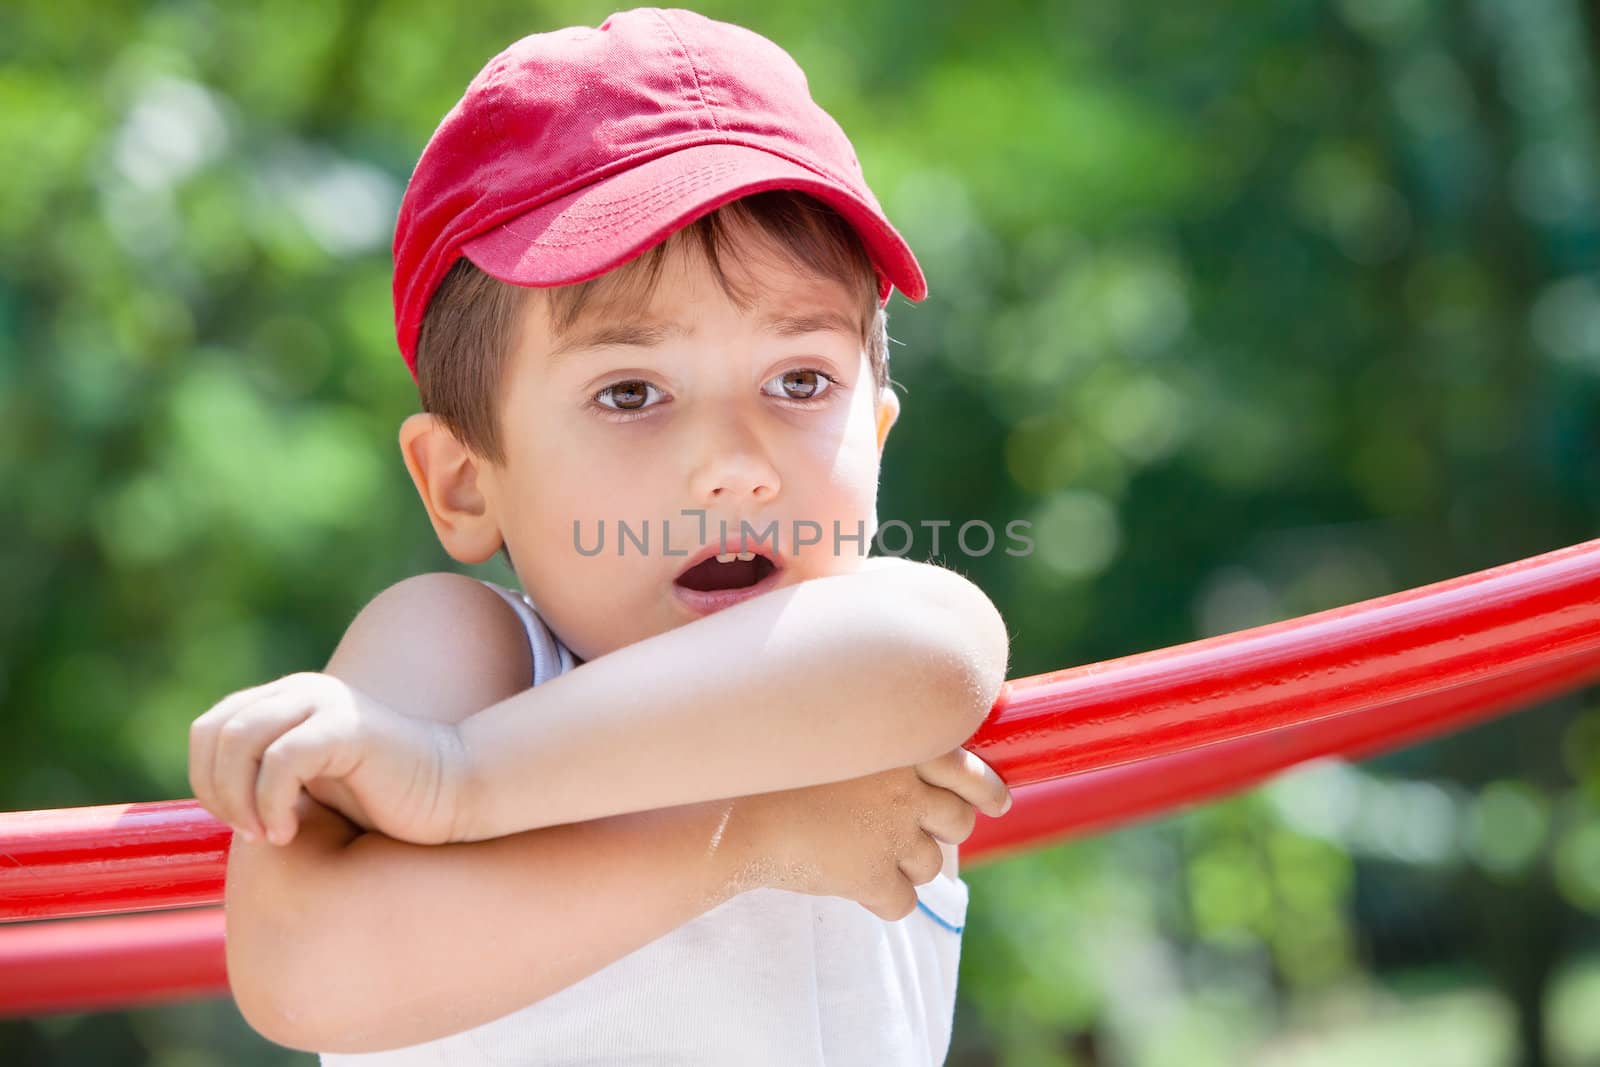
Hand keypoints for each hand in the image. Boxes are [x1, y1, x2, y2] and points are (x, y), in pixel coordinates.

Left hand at [188, 671, 471, 846]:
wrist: (450, 793)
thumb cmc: (382, 797)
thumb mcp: (309, 783)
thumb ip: (264, 774)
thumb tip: (209, 797)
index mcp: (287, 698)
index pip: (209, 728)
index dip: (204, 779)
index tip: (235, 823)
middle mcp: (302, 691)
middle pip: (217, 732)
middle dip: (218, 792)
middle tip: (249, 833)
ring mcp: (325, 703)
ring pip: (240, 741)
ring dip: (239, 800)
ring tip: (267, 834)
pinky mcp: (347, 726)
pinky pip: (281, 760)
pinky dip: (270, 804)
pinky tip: (289, 832)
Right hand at [723, 745, 1010, 919]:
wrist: (730, 808)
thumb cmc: (772, 763)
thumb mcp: (831, 734)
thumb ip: (876, 745)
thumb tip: (912, 768)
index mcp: (902, 743)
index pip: (970, 770)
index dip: (987, 790)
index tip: (997, 802)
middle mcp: (906, 786)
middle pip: (956, 822)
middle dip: (944, 830)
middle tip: (919, 832)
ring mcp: (891, 834)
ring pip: (932, 864)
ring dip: (909, 864)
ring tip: (872, 855)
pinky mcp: (871, 877)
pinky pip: (903, 902)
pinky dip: (886, 900)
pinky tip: (861, 890)